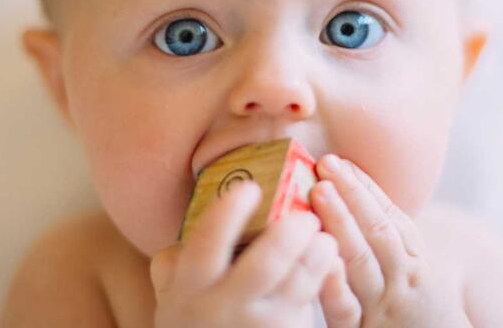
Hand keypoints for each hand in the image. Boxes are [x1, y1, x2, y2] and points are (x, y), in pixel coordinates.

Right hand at [150, 181, 340, 327]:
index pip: (207, 243)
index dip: (230, 213)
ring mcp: (260, 326)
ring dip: (317, 257)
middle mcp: (224, 306)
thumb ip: (175, 260)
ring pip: (298, 286)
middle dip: (289, 234)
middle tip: (306, 215)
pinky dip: (324, 281)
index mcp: (192, 285)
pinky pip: (310, 306)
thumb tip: (196, 216)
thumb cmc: (192, 321)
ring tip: (326, 238)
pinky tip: (330, 265)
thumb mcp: (172, 293)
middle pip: (265, 265)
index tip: (250, 188)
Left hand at [311, 155, 471, 327]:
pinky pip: (346, 308)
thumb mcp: (410, 268)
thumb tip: (351, 187)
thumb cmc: (412, 305)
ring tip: (319, 192)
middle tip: (326, 165)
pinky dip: (335, 284)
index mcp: (412, 259)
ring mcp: (382, 305)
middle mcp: (401, 278)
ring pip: (362, 260)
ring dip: (341, 223)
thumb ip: (386, 235)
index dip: (364, 187)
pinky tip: (322, 260)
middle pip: (377, 231)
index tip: (341, 161)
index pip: (389, 216)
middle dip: (351, 195)